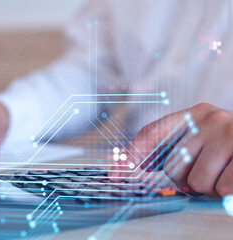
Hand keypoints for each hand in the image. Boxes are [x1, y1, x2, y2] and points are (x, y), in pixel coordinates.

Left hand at [109, 103, 232, 196]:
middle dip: (185, 179)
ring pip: (197, 182)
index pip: (150, 135)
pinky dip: (226, 191)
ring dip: (208, 187)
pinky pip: (223, 188)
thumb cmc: (229, 146)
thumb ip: (172, 148)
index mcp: (192, 114)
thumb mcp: (201, 140)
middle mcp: (209, 118)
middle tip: (205, 171)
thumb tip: (127, 166)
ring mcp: (230, 134)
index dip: (129, 156)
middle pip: (172, 167)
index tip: (115, 176)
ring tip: (223, 173)